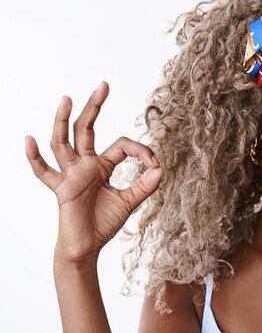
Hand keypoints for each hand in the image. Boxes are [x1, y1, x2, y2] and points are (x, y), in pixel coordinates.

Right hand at [25, 82, 162, 263]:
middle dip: (94, 107)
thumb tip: (161, 167)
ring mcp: (70, 175)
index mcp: (102, 165)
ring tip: (67, 99)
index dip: (140, 150)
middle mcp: (84, 165)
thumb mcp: (130, 200)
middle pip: (85, 129)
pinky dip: (34, 157)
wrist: (87, 247)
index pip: (122, 145)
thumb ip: (146, 184)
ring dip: (63, 120)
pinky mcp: (61, 189)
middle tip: (103, 85)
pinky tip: (29, 140)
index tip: (153, 162)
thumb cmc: (104, 223)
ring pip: (62, 142)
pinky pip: (43, 172)